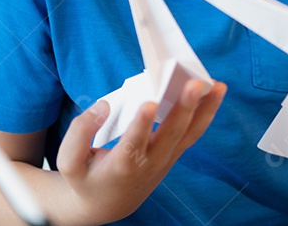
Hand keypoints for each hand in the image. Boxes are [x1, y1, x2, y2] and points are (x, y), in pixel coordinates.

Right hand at [56, 79, 226, 223]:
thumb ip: (79, 132)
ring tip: (218, 85)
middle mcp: (148, 162)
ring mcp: (165, 158)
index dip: (141, 124)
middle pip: (170, 135)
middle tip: (194, 83)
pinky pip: (193, 133)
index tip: (150, 103)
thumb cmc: (87, 178)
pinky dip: (205, 113)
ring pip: (189, 134)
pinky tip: (215, 93)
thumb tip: (103, 105)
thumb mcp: (68, 162)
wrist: (108, 204)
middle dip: (184, 108)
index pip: (133, 144)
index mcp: (121, 166)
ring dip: (205, 109)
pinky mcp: (173, 153)